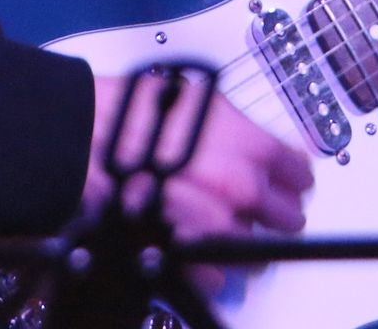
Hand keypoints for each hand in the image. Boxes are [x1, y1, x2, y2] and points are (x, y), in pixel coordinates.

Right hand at [83, 74, 313, 295]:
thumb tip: (261, 149)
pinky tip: (193, 242)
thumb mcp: (197, 103)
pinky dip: (208, 263)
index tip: (290, 183)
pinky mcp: (186, 258)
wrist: (78, 135)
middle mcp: (239, 189)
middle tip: (265, 209)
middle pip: (288, 218)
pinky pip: (217, 274)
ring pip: (255, 251)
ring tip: (222, 226)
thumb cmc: (129, 112)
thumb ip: (238, 131)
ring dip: (244, 241)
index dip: (293, 178)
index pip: (299, 174)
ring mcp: (214, 228)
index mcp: (250, 147)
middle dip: (276, 214)